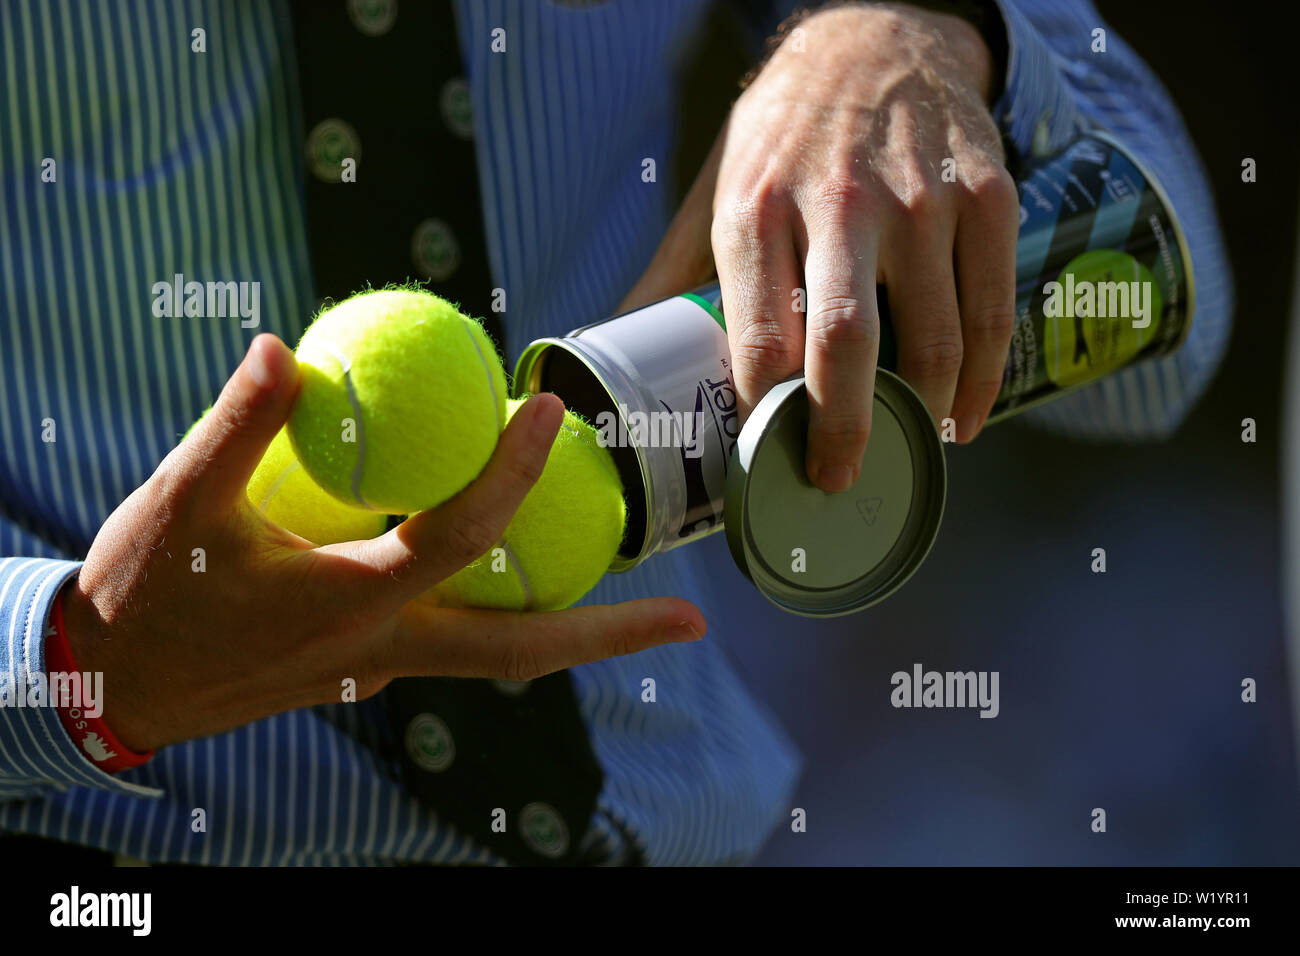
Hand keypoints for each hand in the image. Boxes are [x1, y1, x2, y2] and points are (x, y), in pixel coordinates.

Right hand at [63, 335, 704, 752]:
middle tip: (694, 625)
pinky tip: (512, 571)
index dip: (510, 470)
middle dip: (611, 638)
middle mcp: (383, 651)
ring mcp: (379, 672)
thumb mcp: (178, 504)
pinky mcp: (365, 674)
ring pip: (495, 655)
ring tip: (636, 601)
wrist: (108, 687)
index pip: (458, 536)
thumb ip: (238, 427)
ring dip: (569, 630)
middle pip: (520, 651)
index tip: (549, 409)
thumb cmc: (141, 597)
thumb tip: (286, 346)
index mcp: (347, 602)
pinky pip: (454, 643)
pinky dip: (499, 612)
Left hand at [621, 2, 1018, 490]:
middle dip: (841, 433)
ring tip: (906, 446)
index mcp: (756, 206)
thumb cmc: (786, 131)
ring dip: (920, 414)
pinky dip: (980, 378)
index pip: (758, 338)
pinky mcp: (984, 195)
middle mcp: (839, 202)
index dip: (763, 412)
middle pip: (844, 345)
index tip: (766, 454)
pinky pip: (989, 309)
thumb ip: (674, 270)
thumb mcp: (715, 185)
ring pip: (930, 338)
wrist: (874, 37)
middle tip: (835, 478)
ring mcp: (919, 199)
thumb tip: (615, 341)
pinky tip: (961, 414)